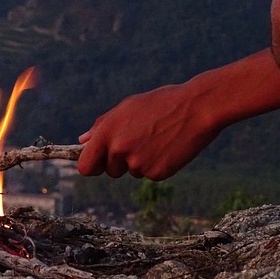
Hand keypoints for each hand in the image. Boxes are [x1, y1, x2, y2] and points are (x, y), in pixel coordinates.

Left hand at [77, 84, 222, 180]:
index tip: (99, 163)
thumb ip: (102, 126)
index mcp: (107, 132)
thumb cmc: (160, 104)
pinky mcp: (156, 173)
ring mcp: (137, 163)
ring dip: (139, 162)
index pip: (86, 166)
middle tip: (139, 142)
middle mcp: (119, 150)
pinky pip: (149, 175)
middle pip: (109, 171)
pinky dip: (157, 165)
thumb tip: (82, 140)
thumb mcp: (127, 107)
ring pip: (131, 172)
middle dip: (119, 162)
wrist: (197, 108)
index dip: (91, 166)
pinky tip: (168, 147)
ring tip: (156, 139)